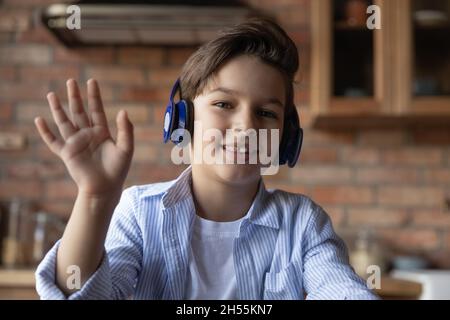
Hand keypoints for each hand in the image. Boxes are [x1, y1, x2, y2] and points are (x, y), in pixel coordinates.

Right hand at [34, 79, 133, 197]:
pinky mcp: (67, 153)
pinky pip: (53, 141)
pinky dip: (45, 131)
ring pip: (64, 122)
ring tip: (51, 94)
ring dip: (58, 109)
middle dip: (75, 97)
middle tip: (71, 81)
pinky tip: (39, 120)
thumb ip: (125, 130)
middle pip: (79, 112)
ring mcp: (76, 143)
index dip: (94, 96)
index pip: (96, 110)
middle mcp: (87, 135)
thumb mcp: (126, 148)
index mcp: (102, 132)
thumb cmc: (118, 169)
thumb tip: (123, 111)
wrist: (105, 187)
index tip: (92, 81)